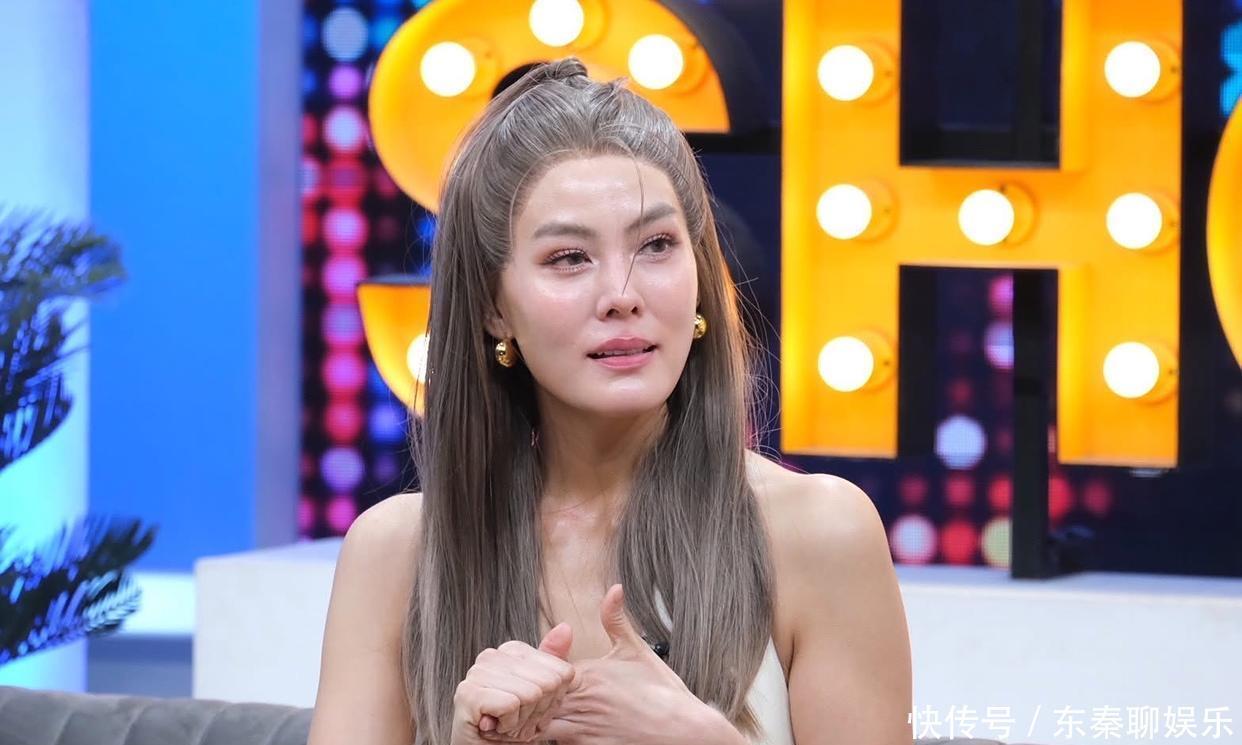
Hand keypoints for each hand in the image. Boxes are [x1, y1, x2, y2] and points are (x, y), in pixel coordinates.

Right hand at [450, 622, 576, 744]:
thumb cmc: (511, 725)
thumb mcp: (543, 696)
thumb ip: (554, 661)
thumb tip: (565, 627)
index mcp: (513, 650)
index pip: (561, 672)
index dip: (552, 701)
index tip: (531, 709)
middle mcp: (492, 655)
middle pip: (548, 683)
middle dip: (538, 712)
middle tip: (517, 719)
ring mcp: (477, 672)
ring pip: (530, 694)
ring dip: (522, 721)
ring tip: (504, 723)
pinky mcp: (468, 693)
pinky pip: (511, 705)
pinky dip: (508, 725)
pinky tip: (494, 727)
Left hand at [538, 584, 722, 744]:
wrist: (683, 730)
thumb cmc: (661, 691)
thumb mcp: (637, 650)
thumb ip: (615, 620)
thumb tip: (614, 588)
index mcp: (589, 675)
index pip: (543, 668)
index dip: (533, 668)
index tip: (532, 667)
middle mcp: (582, 702)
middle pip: (534, 697)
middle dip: (527, 693)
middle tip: (521, 689)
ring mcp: (583, 729)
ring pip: (538, 724)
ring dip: (534, 717)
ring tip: (533, 710)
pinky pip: (555, 743)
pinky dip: (547, 735)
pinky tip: (551, 727)